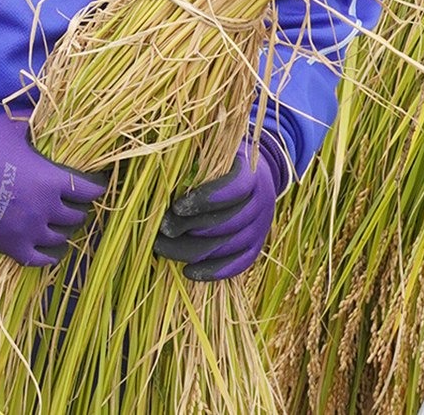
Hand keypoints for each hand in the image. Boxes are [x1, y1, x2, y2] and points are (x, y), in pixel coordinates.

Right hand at [0, 114, 107, 267]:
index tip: (96, 186)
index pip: (88, 191)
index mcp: (51, 180)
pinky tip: (49, 252)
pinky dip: (47, 257)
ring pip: (60, 238)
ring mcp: (28, 230)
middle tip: (73, 204)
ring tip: (60, 225)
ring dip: (62, 231)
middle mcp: (45, 208)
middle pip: (76, 216)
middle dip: (77, 209)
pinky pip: (38, 260)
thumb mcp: (12, 126)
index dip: (95, 188)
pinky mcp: (11, 245)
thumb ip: (33, 124)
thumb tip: (44, 114)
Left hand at [154, 142, 287, 280]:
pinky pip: (239, 263)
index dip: (205, 199)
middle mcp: (261, 202)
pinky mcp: (257, 245)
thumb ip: (195, 161)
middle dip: (191, 228)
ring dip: (194, 250)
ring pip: (229, 246)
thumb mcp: (212, 153)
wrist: (256, 176)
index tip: (176, 206)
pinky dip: (214, 271)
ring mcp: (262, 226)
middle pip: (228, 222)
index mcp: (251, 173)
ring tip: (163, 248)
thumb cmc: (222, 162)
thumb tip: (163, 172)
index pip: (233, 188)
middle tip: (162, 230)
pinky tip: (189, 272)